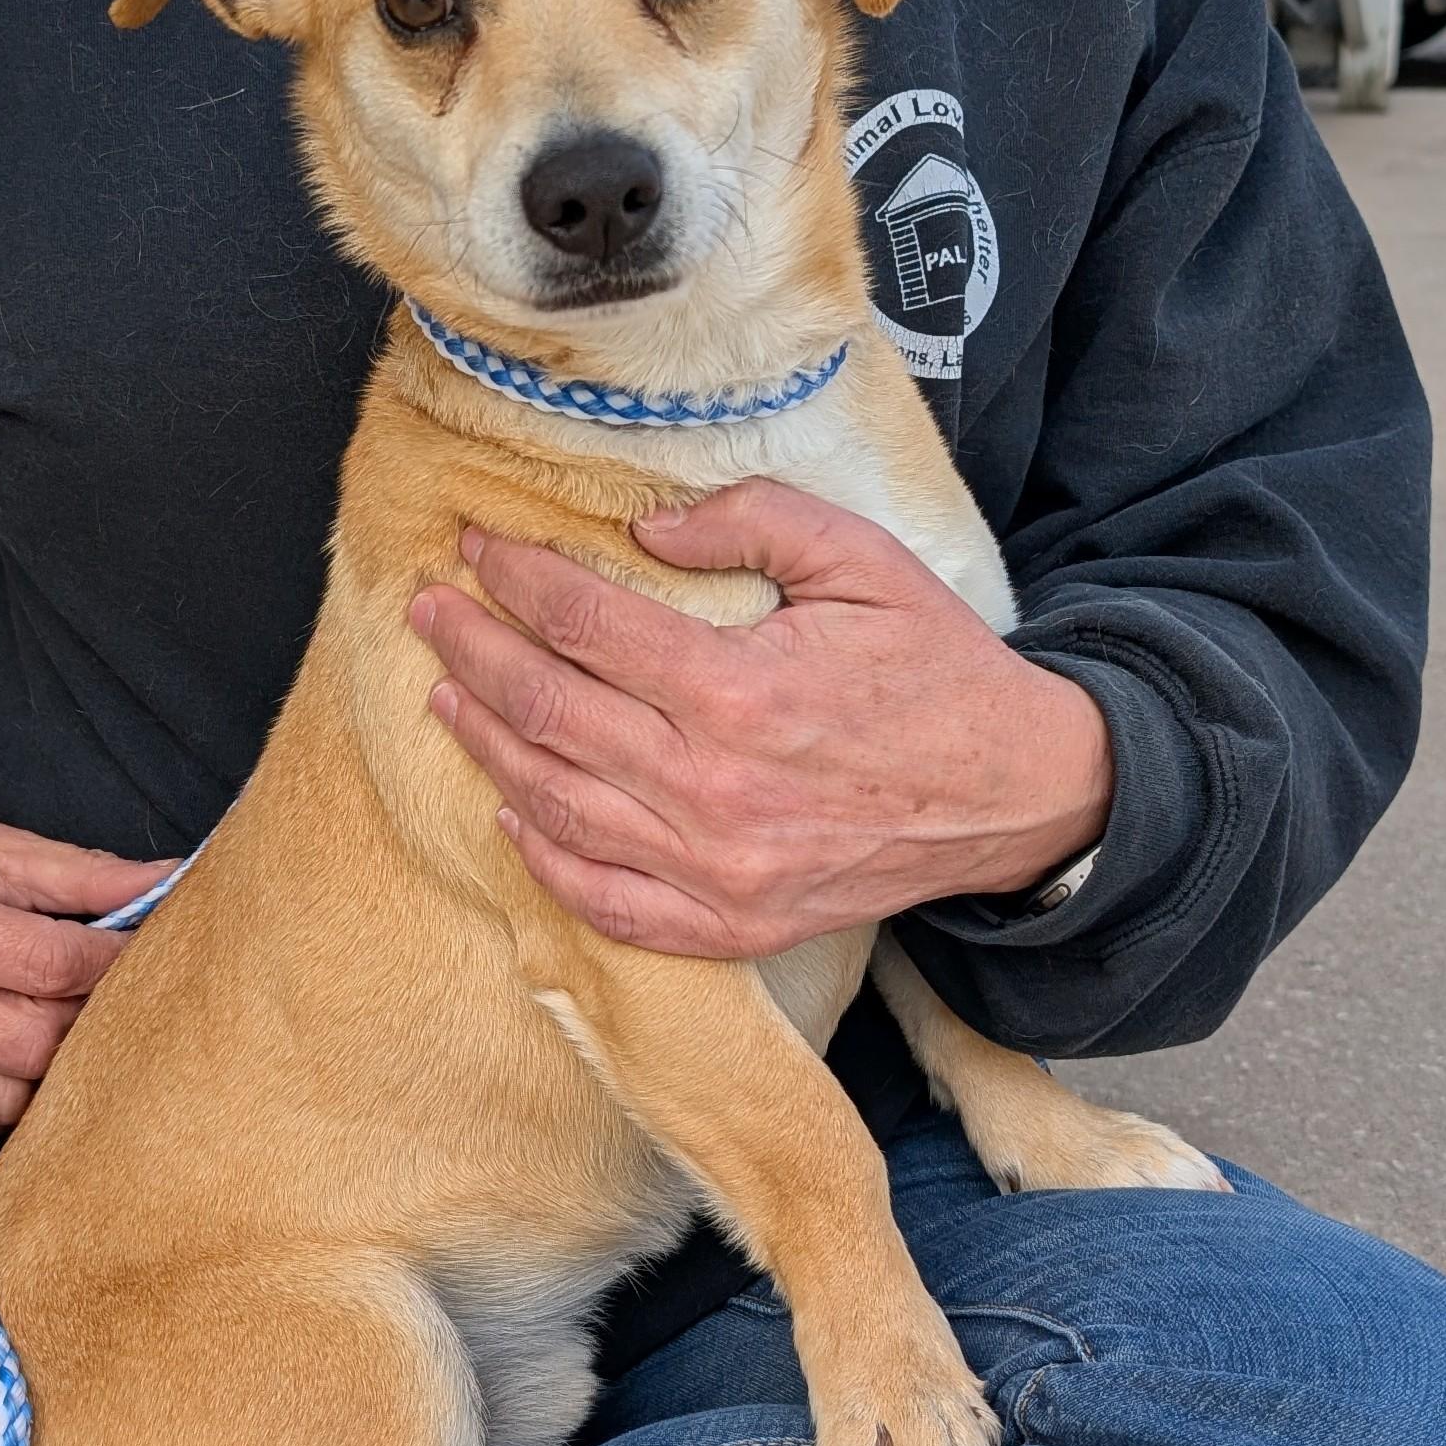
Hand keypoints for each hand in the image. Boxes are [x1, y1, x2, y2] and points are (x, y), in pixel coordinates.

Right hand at [0, 798, 177, 1150]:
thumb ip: (84, 875)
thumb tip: (176, 882)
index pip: (46, 966)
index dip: (112, 962)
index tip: (141, 948)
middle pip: (30, 1044)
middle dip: (87, 1022)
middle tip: (107, 992)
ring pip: (3, 1102)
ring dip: (50, 1072)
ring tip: (61, 1023)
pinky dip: (2, 1104)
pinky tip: (11, 1056)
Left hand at [409, 479, 1112, 956]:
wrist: (1017, 794)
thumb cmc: (936, 669)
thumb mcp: (861, 560)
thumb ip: (750, 521)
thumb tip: (643, 523)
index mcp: (740, 689)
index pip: (584, 624)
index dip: (515, 579)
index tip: (476, 546)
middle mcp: (712, 788)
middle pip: (547, 712)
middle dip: (472, 652)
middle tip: (428, 611)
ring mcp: (716, 869)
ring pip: (556, 806)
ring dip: (487, 746)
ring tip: (444, 697)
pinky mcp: (731, 924)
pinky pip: (607, 902)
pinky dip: (544, 860)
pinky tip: (509, 814)